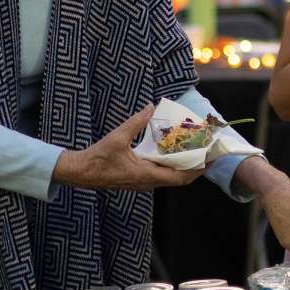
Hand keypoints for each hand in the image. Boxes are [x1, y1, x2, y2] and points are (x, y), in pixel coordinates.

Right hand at [54, 105, 204, 190]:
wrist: (80, 173)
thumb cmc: (97, 158)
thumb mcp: (117, 137)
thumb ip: (136, 122)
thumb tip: (150, 107)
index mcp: (146, 175)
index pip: (179, 177)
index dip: (196, 169)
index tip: (208, 159)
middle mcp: (147, 182)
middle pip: (179, 179)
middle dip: (194, 168)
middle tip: (206, 154)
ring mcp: (142, 182)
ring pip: (170, 178)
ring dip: (183, 167)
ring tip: (193, 152)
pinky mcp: (137, 179)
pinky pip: (160, 175)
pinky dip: (170, 166)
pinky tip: (171, 153)